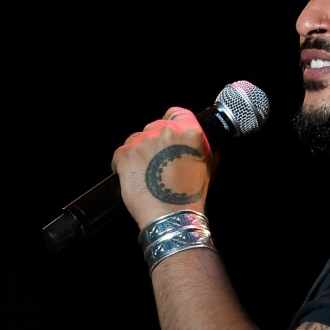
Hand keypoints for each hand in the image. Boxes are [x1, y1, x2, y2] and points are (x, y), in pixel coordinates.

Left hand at [111, 107, 212, 230]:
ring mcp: (144, 142)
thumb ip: (204, 147)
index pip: (176, 112)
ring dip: (139, 152)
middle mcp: (166, 131)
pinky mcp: (126, 154)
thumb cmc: (191, 195)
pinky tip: (134, 177)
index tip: (168, 134)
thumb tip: (200, 142)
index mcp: (190, 131)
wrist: (172, 216)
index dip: (172, 122)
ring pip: (136, 138)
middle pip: (154, 125)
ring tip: (145, 172)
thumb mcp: (208, 166)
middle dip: (154, 141)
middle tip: (157, 161)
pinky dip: (123, 164)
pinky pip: (120, 154)